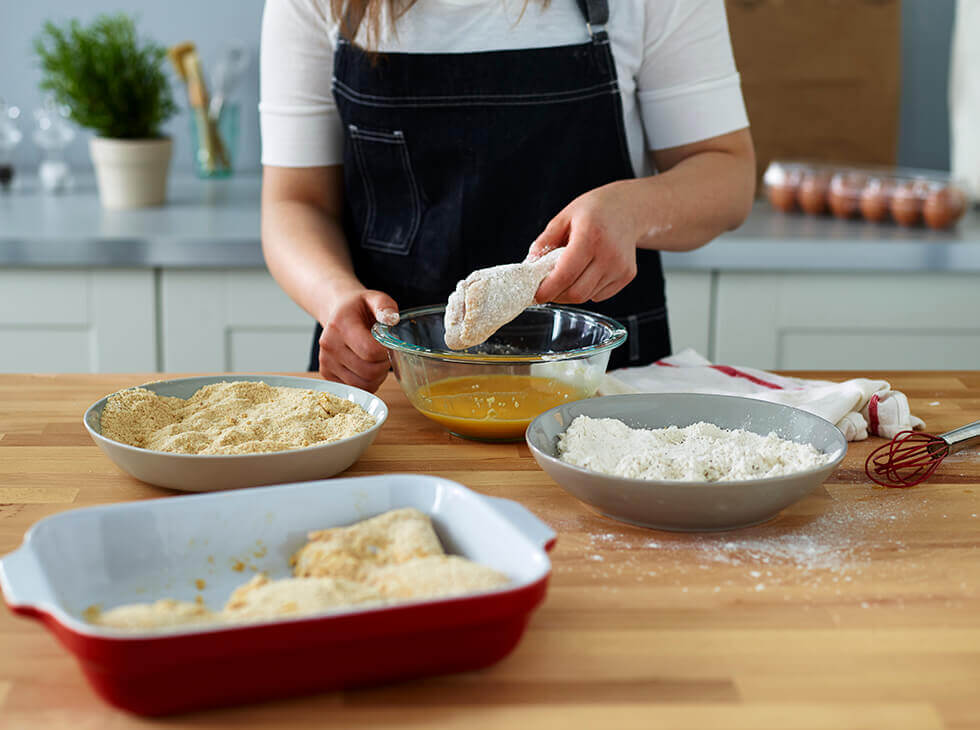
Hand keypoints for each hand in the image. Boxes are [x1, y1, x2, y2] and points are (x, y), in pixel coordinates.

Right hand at [317, 287, 397, 391]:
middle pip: (367, 371)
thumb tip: (391, 319)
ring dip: (376, 377)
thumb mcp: (374, 298)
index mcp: (341, 325)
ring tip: (375, 361)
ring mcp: (326, 361)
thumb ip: (385, 306)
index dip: (385, 352)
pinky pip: (354, 389)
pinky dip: (366, 383)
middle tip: (384, 354)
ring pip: (362, 385)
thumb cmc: (359, 308)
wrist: (338, 313)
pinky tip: (366, 367)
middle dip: (383, 366)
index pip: (369, 351)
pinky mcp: (326, 373)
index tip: (387, 344)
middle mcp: (329, 345)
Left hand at [529, 181, 641, 303]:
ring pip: (587, 296)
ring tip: (567, 275)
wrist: (628, 208)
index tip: (535, 294)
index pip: (565, 275)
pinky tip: (586, 272)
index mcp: (590, 237)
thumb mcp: (564, 218)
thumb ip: (544, 242)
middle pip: (576, 293)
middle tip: (546, 288)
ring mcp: (620, 267)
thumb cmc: (594, 211)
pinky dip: (587, 290)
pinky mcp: (627, 275)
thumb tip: (529, 265)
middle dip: (556, 295)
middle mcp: (608, 254)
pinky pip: (599, 295)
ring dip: (570, 293)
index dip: (547, 290)